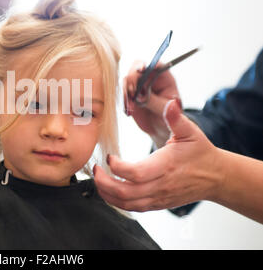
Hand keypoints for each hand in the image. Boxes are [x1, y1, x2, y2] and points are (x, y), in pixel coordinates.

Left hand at [94, 99, 223, 211]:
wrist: (215, 177)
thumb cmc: (200, 152)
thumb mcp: (190, 131)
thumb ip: (176, 118)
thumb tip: (171, 103)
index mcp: (165, 167)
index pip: (134, 174)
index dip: (117, 167)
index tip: (109, 156)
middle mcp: (160, 186)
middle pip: (124, 192)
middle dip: (103, 182)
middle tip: (95, 169)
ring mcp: (158, 198)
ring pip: (126, 203)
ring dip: (106, 193)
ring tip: (98, 179)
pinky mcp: (157, 204)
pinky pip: (132, 207)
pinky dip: (116, 201)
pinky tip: (107, 189)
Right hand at [123, 60, 180, 147]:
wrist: (161, 127)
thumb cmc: (170, 117)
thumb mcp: (167, 110)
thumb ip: (155, 102)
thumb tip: (141, 97)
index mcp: (164, 78)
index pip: (157, 65)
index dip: (149, 65)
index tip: (141, 70)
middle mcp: (150, 78)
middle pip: (137, 67)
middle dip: (132, 78)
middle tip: (132, 92)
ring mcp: (139, 85)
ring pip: (127, 79)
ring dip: (126, 91)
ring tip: (132, 106)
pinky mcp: (130, 94)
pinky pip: (122, 92)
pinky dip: (123, 101)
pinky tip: (129, 112)